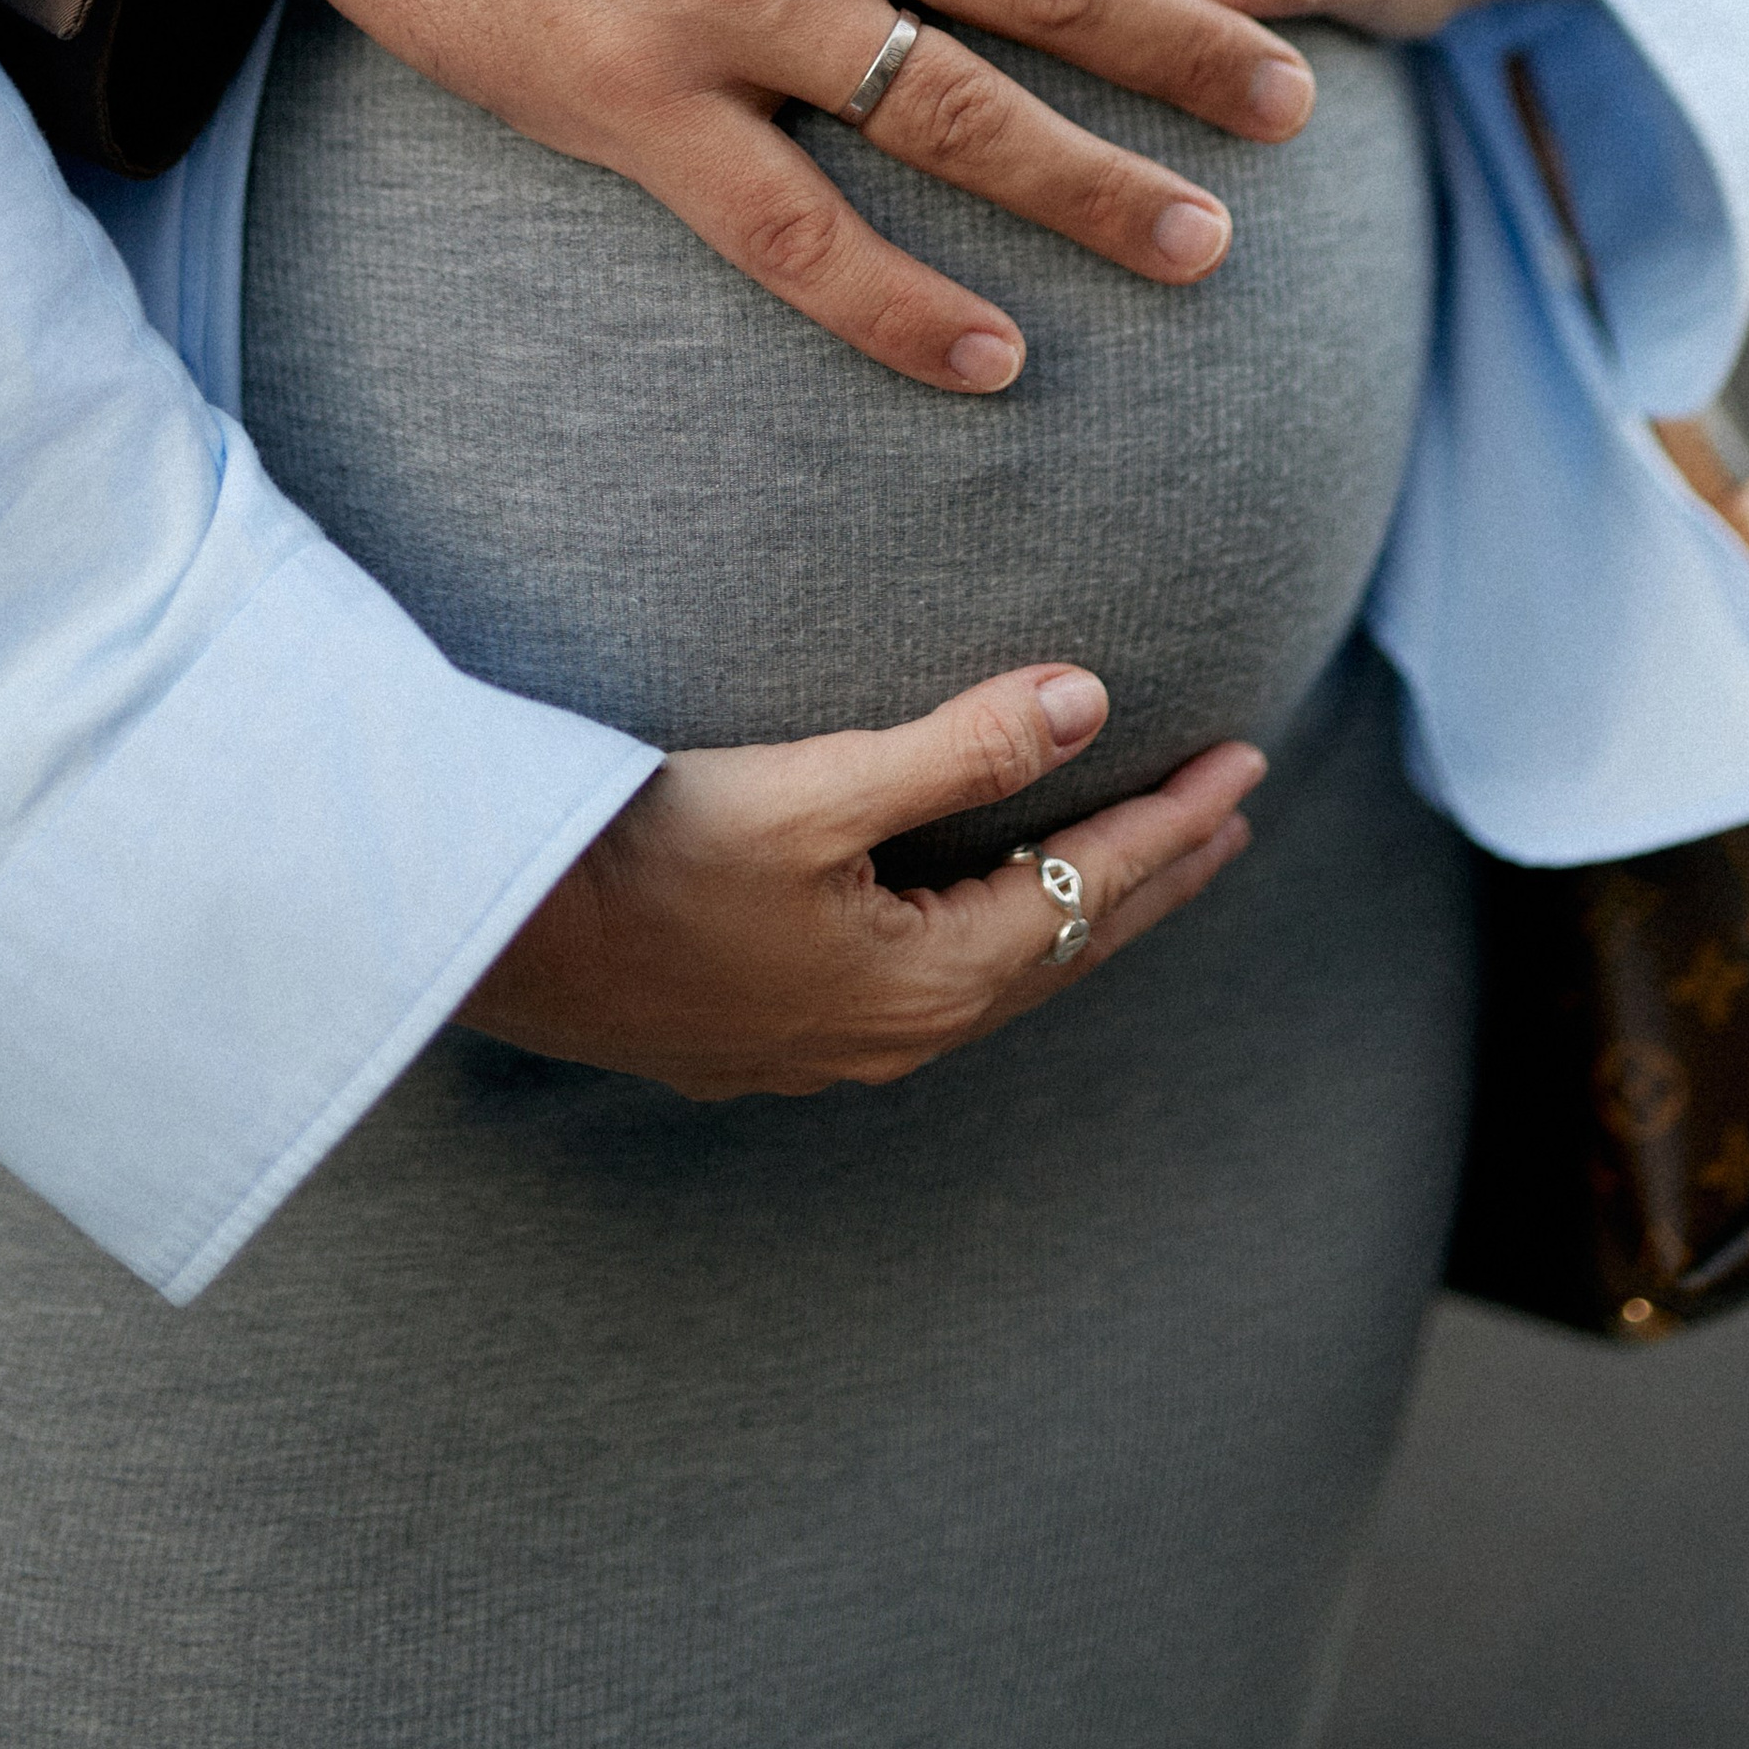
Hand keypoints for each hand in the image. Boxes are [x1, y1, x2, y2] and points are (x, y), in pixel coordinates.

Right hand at [461, 660, 1260, 1096]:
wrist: (500, 942)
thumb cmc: (649, 857)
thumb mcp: (816, 790)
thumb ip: (959, 749)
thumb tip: (1087, 701)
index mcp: (927, 978)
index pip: (1089, 887)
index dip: (1173, 823)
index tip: (1248, 766)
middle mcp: (898, 1032)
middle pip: (1066, 946)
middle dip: (1155, 876)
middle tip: (1234, 817)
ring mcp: (835, 1047)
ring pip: (1005, 974)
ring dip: (1081, 911)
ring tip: (1137, 864)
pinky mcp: (781, 1037)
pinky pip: (941, 988)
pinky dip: (1001, 938)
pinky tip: (982, 922)